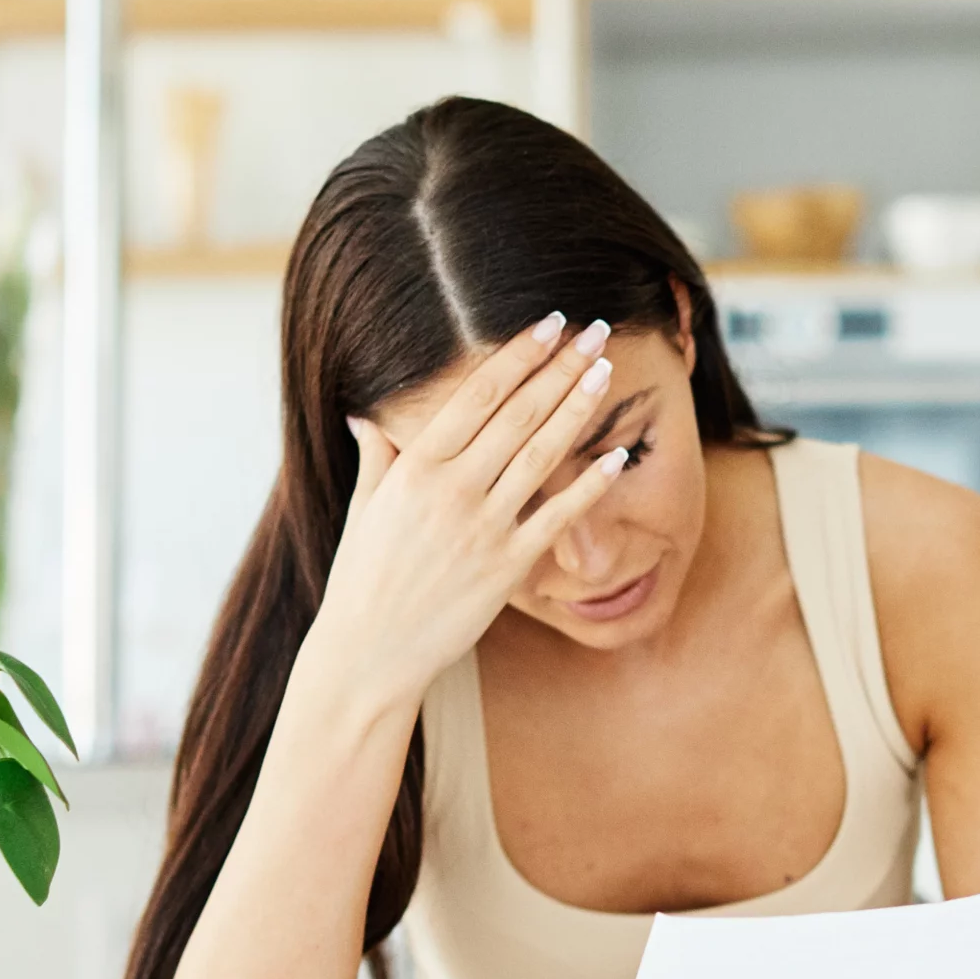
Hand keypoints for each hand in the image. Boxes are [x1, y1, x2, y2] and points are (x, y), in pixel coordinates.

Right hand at [310, 316, 625, 711]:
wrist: (368, 653)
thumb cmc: (363, 578)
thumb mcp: (363, 509)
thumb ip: (377, 458)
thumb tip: (366, 416)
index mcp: (414, 467)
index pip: (476, 396)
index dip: (518, 355)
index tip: (549, 325)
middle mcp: (451, 490)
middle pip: (518, 415)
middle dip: (560, 368)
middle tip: (595, 332)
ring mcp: (482, 528)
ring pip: (541, 455)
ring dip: (577, 409)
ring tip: (605, 372)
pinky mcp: (507, 568)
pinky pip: (557, 518)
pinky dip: (589, 486)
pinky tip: (616, 456)